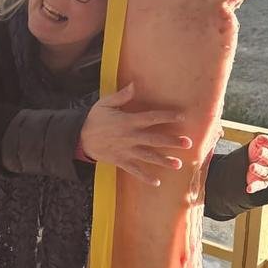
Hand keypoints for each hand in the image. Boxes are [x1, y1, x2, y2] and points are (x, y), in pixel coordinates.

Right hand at [78, 82, 192, 185]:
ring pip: (148, 156)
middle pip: (155, 139)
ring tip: (178, 165)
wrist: (79, 138)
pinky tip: (157, 183)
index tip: (182, 117)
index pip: (151, 118)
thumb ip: (121, 96)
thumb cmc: (94, 119)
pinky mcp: (121, 161)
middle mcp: (130, 137)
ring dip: (163, 161)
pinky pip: (135, 171)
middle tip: (188, 143)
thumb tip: (134, 85)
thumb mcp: (105, 103)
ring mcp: (126, 151)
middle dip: (172, 142)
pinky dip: (145, 177)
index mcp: (128, 121)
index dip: (167, 117)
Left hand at [245, 132, 267, 193]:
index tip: (259, 138)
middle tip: (259, 151)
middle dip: (266, 155)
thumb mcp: (259, 143)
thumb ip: (261, 140)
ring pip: (266, 173)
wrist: (256, 164)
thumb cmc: (260, 151)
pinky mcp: (263, 183)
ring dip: (259, 170)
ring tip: (251, 167)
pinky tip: (249, 188)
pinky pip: (259, 185)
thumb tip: (261, 138)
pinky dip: (254, 187)